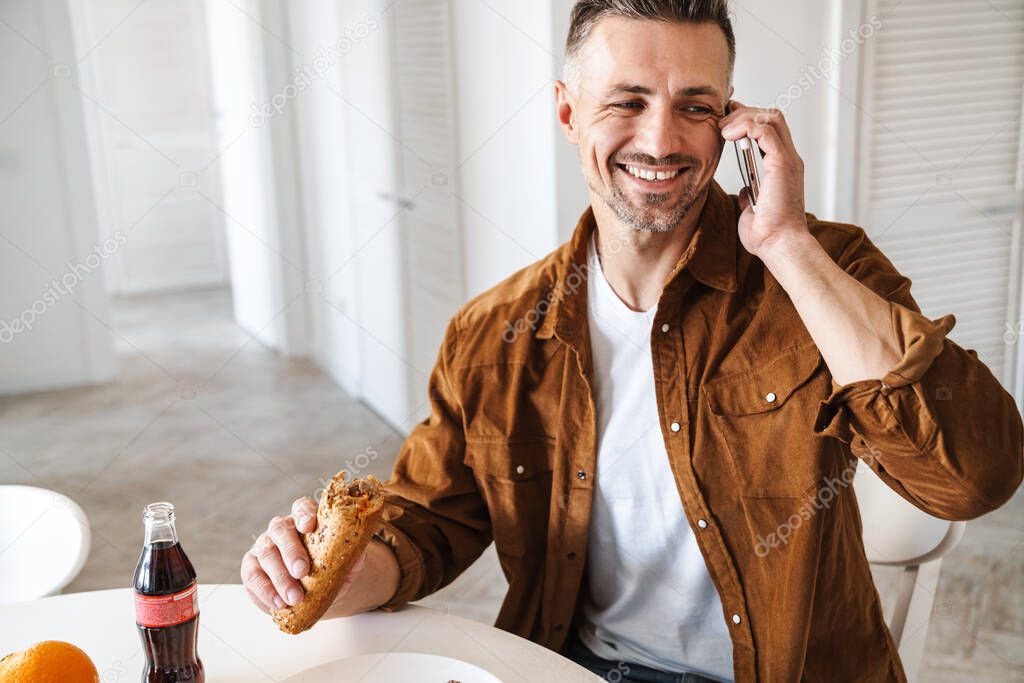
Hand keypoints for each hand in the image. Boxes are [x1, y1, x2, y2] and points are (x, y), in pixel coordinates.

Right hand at [240, 496, 397, 617]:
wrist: (311, 594)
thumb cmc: (327, 570)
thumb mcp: (344, 563)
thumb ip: (351, 556)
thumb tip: (358, 555)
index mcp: (305, 520)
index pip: (302, 507)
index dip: (304, 513)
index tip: (309, 526)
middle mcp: (282, 529)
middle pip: (280, 529)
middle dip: (291, 550)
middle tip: (302, 572)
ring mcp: (264, 546)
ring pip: (266, 553)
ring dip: (280, 576)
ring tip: (294, 598)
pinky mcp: (251, 567)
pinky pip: (252, 575)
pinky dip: (265, 590)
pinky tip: (278, 602)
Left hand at [719, 100, 809, 257]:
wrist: (778, 244)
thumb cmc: (767, 233)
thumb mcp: (752, 209)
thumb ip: (751, 195)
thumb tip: (745, 191)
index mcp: (782, 167)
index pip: (770, 130)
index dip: (748, 120)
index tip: (725, 121)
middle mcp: (788, 159)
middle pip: (771, 117)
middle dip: (744, 112)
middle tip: (721, 119)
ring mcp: (787, 159)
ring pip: (770, 118)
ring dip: (743, 117)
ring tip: (723, 127)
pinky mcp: (782, 163)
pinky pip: (765, 130)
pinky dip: (745, 126)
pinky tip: (729, 135)